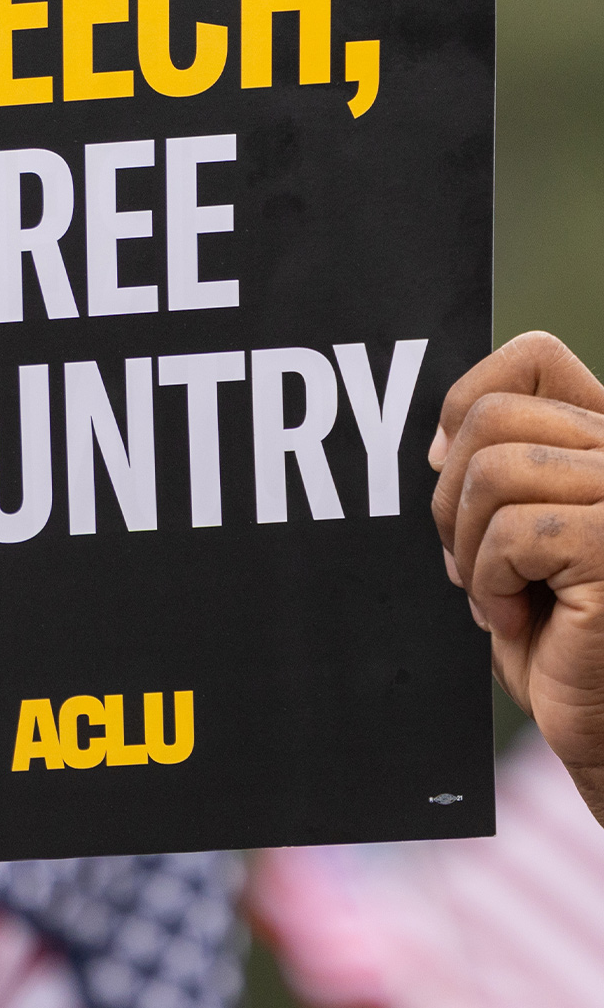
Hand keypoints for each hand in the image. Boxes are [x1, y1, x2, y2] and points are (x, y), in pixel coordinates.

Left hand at [431, 331, 603, 816]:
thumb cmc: (568, 650)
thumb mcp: (520, 544)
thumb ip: (495, 479)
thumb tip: (440, 441)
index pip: (533, 358)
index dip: (467, 403)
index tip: (452, 473)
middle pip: (490, 417)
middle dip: (451, 499)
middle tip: (472, 566)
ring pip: (492, 470)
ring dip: (471, 548)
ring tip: (503, 599)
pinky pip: (512, 531)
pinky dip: (491, 585)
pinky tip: (521, 624)